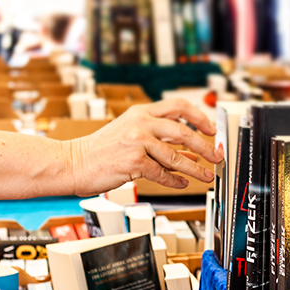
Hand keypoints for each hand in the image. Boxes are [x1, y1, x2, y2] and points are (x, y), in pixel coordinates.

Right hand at [67, 99, 222, 195]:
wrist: (73, 162)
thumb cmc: (101, 151)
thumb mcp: (131, 135)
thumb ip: (159, 139)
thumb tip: (190, 151)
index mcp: (141, 112)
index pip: (178, 106)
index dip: (200, 117)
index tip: (212, 129)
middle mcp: (140, 123)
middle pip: (184, 131)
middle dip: (205, 146)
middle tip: (216, 156)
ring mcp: (137, 142)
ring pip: (175, 156)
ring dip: (194, 168)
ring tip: (205, 176)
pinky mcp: (134, 162)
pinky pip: (162, 173)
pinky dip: (174, 180)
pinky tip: (181, 183)